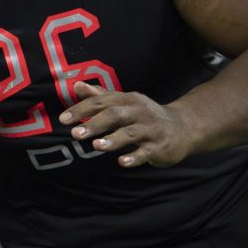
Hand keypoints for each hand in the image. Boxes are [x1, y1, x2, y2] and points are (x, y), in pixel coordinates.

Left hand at [58, 81, 194, 167]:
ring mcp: (151, 129)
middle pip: (115, 115)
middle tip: (75, 133)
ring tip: (96, 145)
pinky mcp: (160, 146)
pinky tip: (122, 163)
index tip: (63, 119)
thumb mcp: (125, 102)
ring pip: (130, 133)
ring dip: (113, 139)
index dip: (82, 109)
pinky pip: (146, 152)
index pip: (101, 101)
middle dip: (95, 123)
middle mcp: (139, 111)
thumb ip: (101, 96)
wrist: (183, 127)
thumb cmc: (145, 115)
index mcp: (128, 99)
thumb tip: (77, 85)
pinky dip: (135, 157)